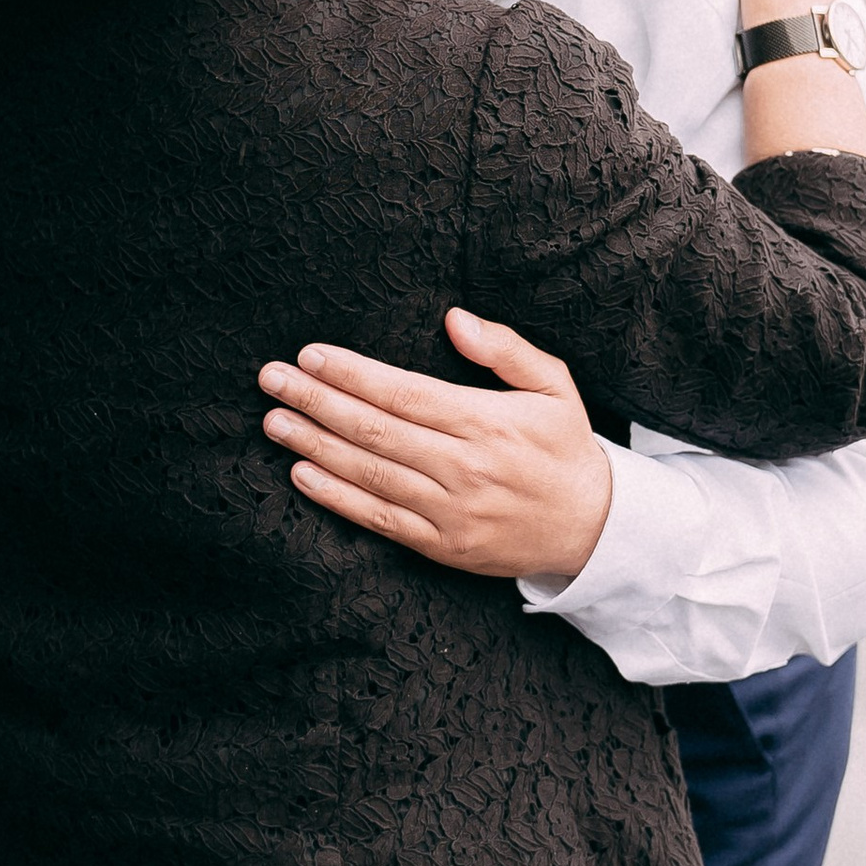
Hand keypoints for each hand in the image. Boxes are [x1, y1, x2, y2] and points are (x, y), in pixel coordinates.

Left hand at [258, 309, 612, 579]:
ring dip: (316, 445)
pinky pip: (379, 520)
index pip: (406, 393)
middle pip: (377, 431)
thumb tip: (454, 319)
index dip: (353, 374)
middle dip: (317, 402)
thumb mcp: (553, 384)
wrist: (592, 529)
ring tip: (275, 421)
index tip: (311, 356)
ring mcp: (450, 511)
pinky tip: (303, 473)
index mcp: (488, 423)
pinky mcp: (442, 546)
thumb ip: (505, 348)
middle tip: (272, 380)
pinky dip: (337, 497)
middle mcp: (464, 467)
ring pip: (370, 475)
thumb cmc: (565, 447)